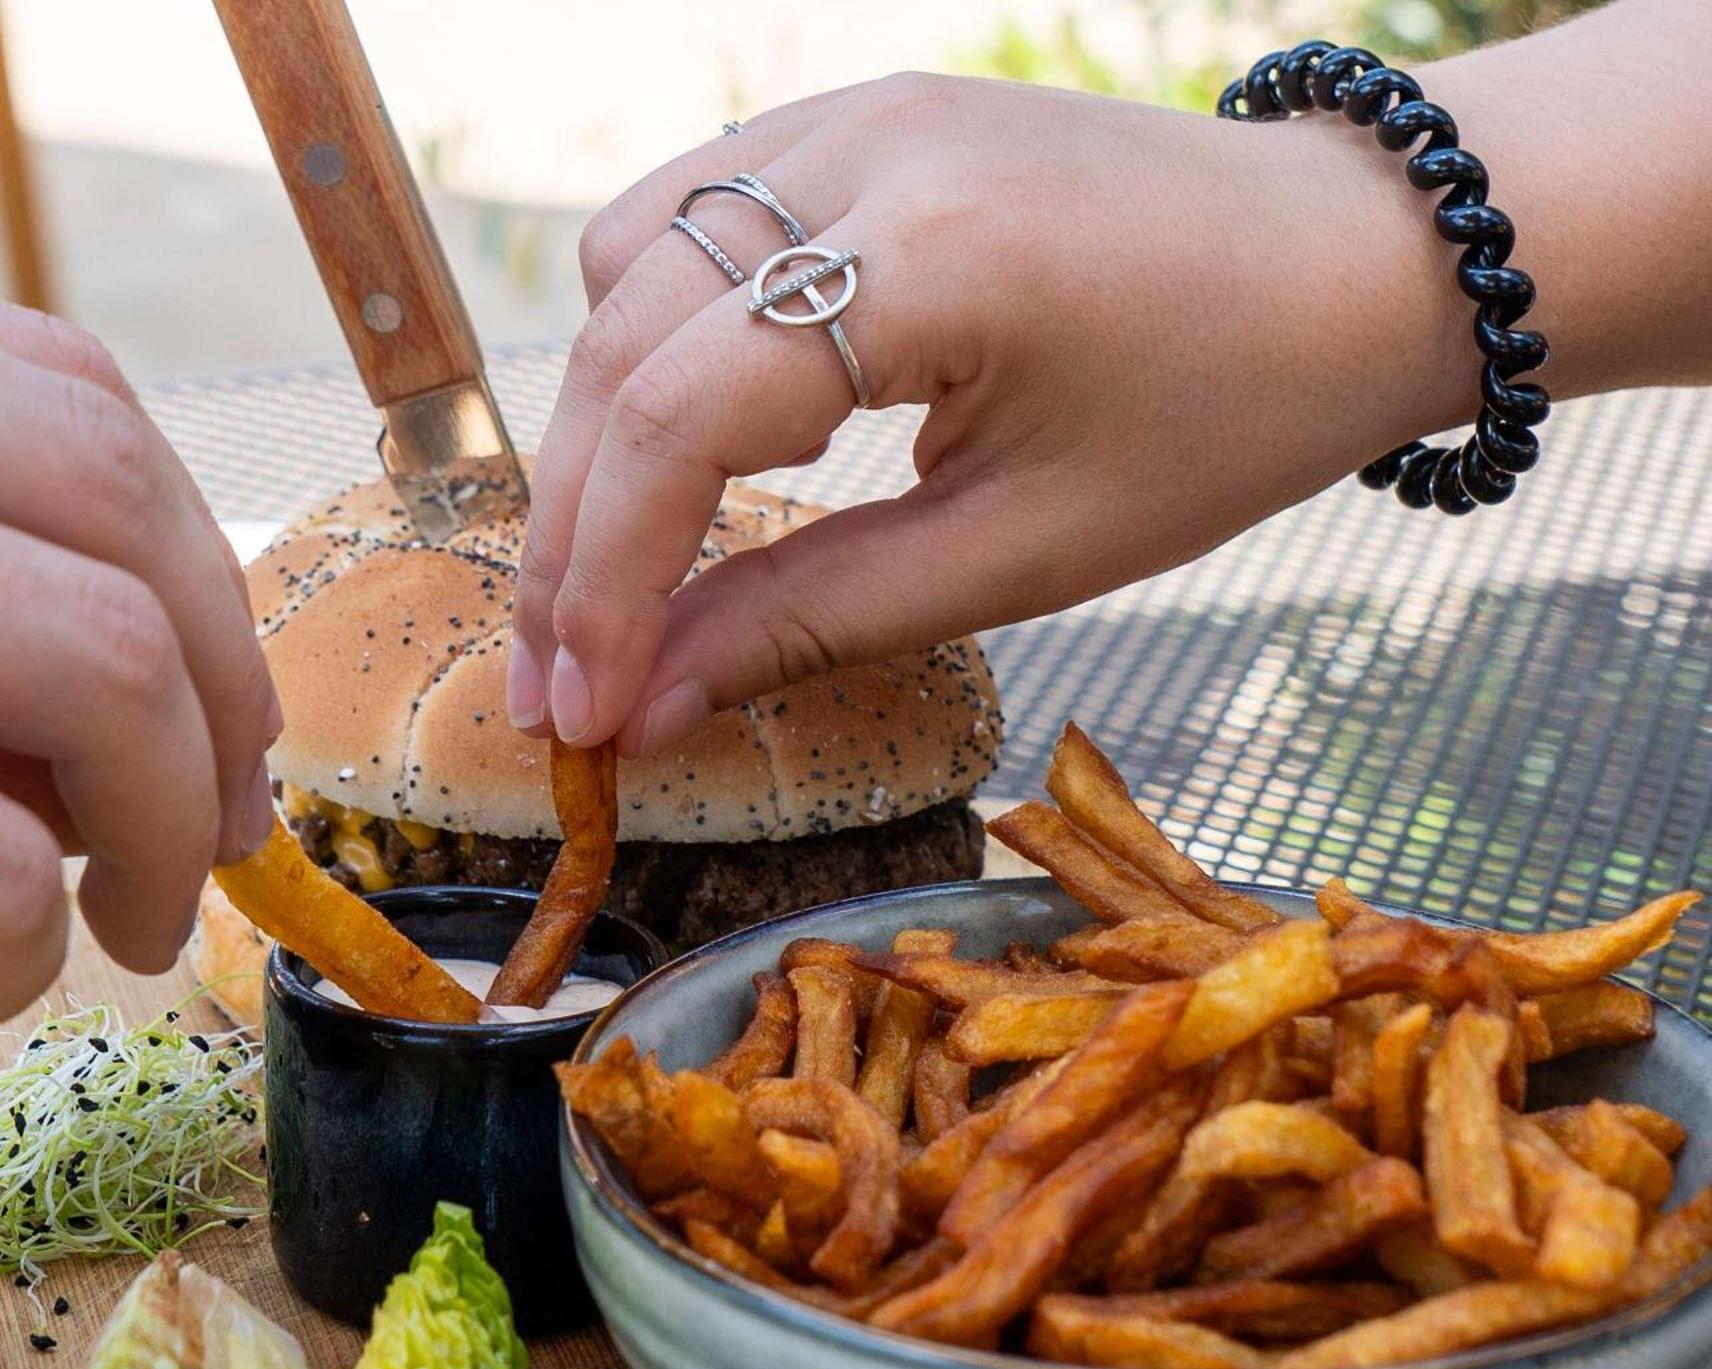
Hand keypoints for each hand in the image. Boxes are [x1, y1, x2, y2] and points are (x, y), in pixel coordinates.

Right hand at [508, 0, 1711, 757]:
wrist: (1353, 260)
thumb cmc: (1229, 412)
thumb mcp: (1028, 549)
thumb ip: (815, 618)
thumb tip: (649, 702)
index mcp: (936, 256)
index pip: (683, 416)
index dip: (606, 580)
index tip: (582, 711)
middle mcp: (864, 149)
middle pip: (624, 345)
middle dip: (575, 533)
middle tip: (561, 678)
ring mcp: (851, 112)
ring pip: (625, 268)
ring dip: (599, 427)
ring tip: (613, 569)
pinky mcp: (854, 117)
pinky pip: (686, 214)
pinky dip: (649, 334)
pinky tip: (678, 430)